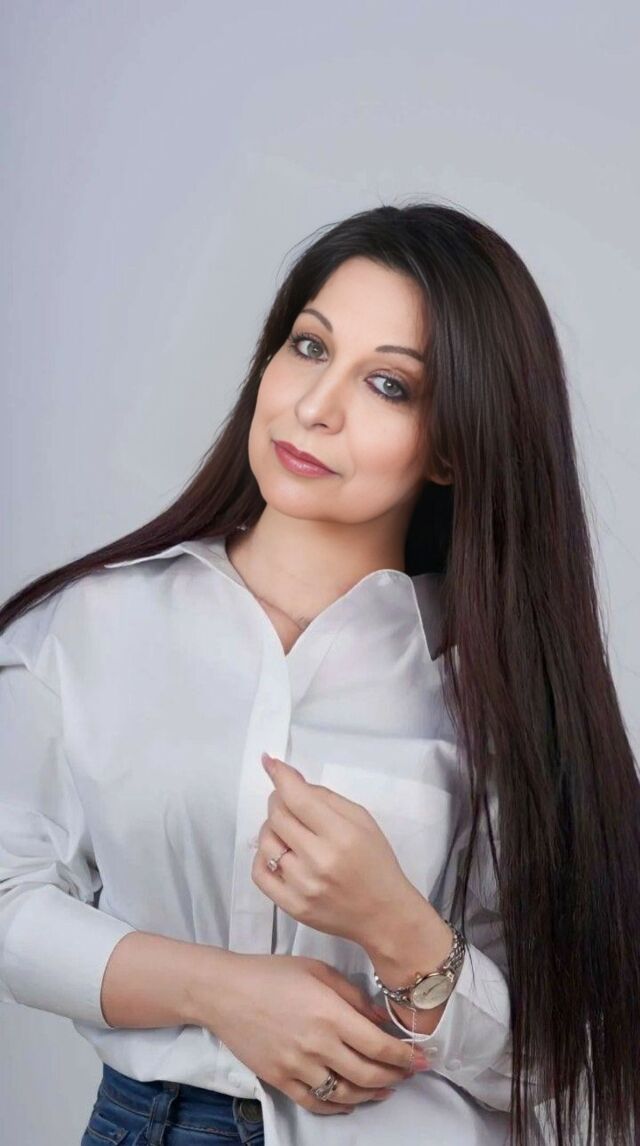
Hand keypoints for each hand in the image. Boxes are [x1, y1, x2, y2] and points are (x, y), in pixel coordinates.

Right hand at [198, 951, 428, 1114]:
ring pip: (346, 1094)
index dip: (405, 1057)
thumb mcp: (318, 971)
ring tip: (385, 1088)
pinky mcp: (280, 1080)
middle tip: (408, 1074)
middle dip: (395, 1077)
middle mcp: (317, 1045)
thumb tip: (379, 1018)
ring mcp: (297, 1066)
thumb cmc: (272, 973)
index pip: (379, 1045)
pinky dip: (338, 1106)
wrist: (225, 992)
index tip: (421, 1059)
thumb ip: (353, 995)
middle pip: (368, 1075)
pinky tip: (351, 1100)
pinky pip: (316, 1103)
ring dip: (372, 1094)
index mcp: (330, 1013)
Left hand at [251, 753, 413, 947]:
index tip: (269, 762)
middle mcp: (319, 860)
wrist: (384, 915)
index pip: (298, 798)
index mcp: (341, 835)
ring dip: (272, 828)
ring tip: (289, 831)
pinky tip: (279, 852)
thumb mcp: (362, 820)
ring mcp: (302, 886)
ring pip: (265, 842)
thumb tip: (289, 778)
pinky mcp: (291, 906)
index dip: (280, 776)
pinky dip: (263, 856)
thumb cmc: (376, 862)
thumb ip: (325, 797)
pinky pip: (259, 873)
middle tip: (290, 802)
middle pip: (277, 816)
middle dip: (279, 800)